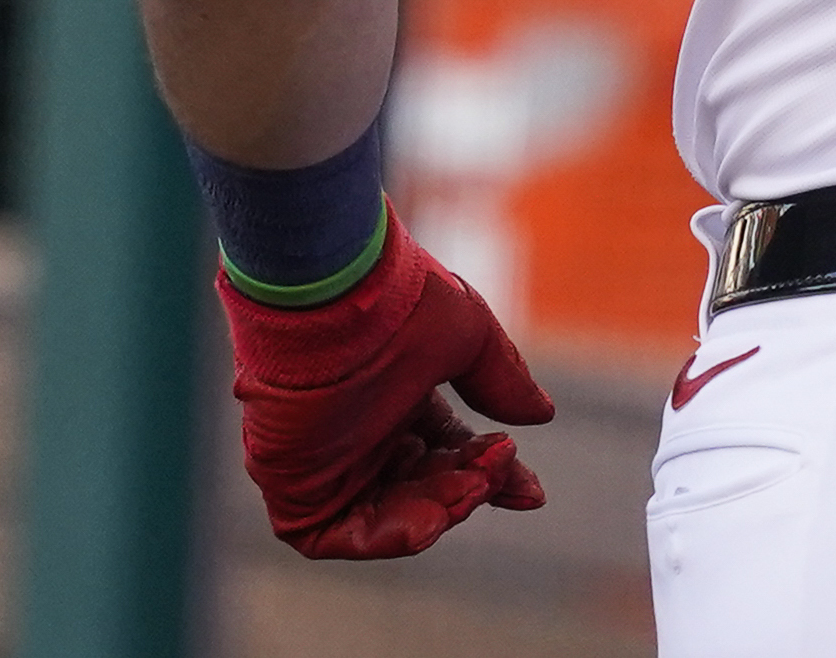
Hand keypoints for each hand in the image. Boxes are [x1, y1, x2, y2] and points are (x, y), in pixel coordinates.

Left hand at [216, 220, 555, 558]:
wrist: (332, 297)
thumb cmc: (398, 306)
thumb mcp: (467, 338)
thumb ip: (500, 380)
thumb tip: (541, 415)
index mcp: (402, 398)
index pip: (452, 453)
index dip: (492, 475)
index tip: (532, 493)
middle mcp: (364, 434)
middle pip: (425, 488)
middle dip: (469, 490)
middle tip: (496, 473)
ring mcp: (327, 463)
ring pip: (387, 516)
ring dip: (436, 512)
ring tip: (469, 489)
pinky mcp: (293, 485)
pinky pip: (332, 535)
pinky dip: (385, 537)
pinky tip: (429, 521)